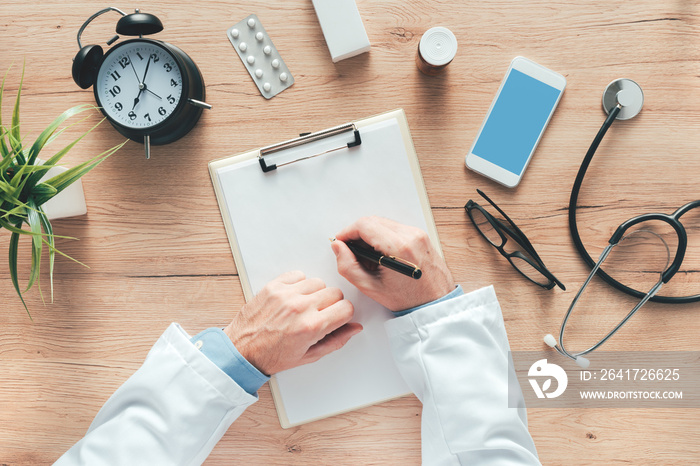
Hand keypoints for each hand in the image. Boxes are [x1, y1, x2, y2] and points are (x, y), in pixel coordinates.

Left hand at [224, 271, 361, 374]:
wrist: (242, 351)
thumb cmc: (272, 356)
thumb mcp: (309, 356)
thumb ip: (336, 341)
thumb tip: (354, 328)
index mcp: (311, 327)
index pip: (346, 308)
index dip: (343, 315)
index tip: (336, 319)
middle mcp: (300, 308)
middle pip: (335, 293)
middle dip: (331, 305)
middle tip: (318, 316)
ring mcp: (286, 295)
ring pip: (318, 282)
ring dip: (315, 293)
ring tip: (304, 307)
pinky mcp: (273, 286)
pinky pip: (298, 275)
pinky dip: (299, 284)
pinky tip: (293, 298)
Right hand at [331, 216, 454, 311]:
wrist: (435, 302)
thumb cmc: (408, 299)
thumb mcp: (371, 288)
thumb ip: (348, 266)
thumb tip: (338, 248)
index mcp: (399, 247)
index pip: (365, 225)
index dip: (347, 232)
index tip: (341, 242)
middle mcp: (410, 235)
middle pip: (373, 221)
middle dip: (357, 233)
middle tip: (352, 251)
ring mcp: (418, 233)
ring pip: (383, 223)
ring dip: (370, 235)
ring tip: (368, 257)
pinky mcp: (421, 235)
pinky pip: (394, 228)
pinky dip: (383, 237)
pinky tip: (381, 255)